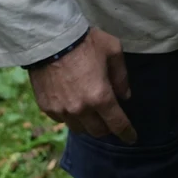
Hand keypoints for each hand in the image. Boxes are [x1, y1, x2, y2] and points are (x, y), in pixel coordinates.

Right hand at [29, 26, 136, 143]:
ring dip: (88, 124)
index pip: (117, 124)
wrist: (51, 39)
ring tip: (91, 111)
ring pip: (79, 128)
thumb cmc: (86, 42)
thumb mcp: (113, 50)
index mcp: (100, 97)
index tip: (131, 138)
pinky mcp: (47, 107)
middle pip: (97, 131)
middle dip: (107, 128)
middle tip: (110, 119)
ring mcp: (62, 110)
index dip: (127, 133)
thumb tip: (125, 96)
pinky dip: (70, 116)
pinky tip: (73, 103)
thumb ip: (121, 76)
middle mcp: (81, 109)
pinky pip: (62, 119)